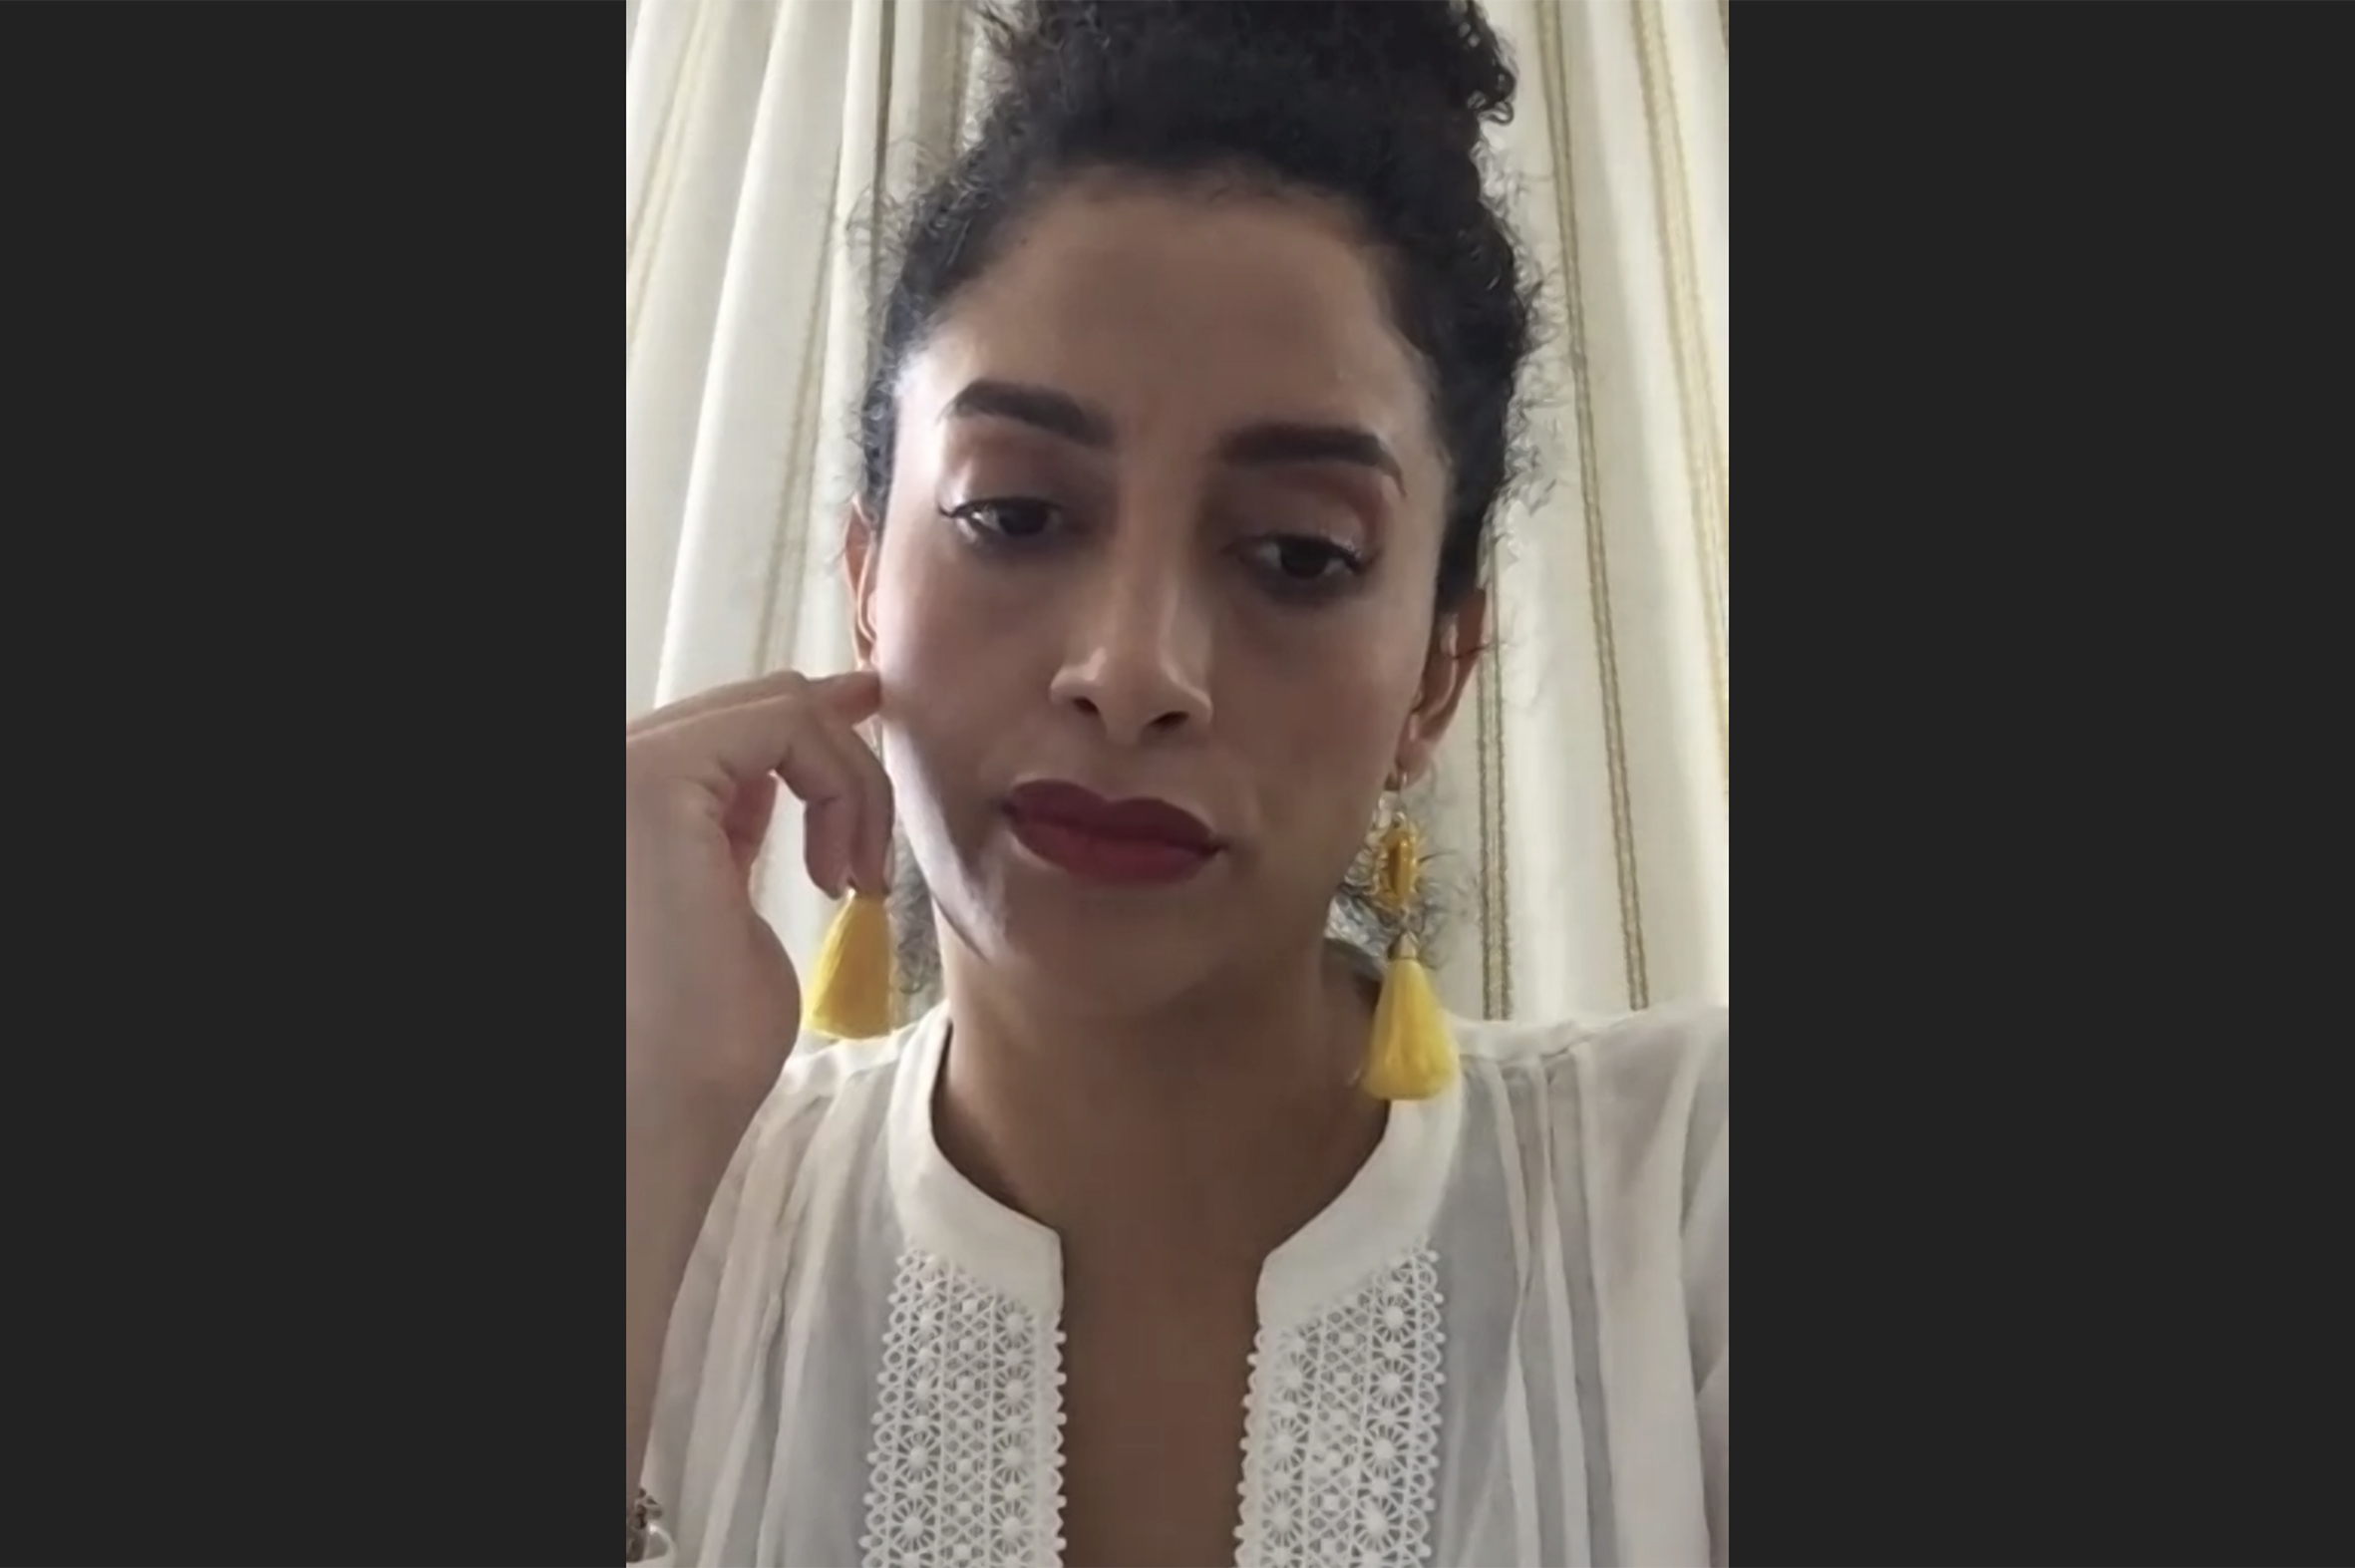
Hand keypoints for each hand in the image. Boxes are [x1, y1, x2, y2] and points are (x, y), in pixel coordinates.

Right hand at [625, 670, 891, 1147]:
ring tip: (855, 882)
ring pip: (780, 705)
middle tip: (872, 860)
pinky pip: (786, 721)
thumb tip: (773, 786)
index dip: (814, 725)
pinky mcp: (653, 776)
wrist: (662, 1108)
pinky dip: (843, 783)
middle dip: (843, 759)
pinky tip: (839, 874)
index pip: (728, 729)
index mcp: (634, 810)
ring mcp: (626, 767)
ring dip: (849, 784)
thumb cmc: (696, 1047)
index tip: (873, 731)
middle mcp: (620, 773)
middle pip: (756, 706)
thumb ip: (735, 835)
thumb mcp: (727, 913)